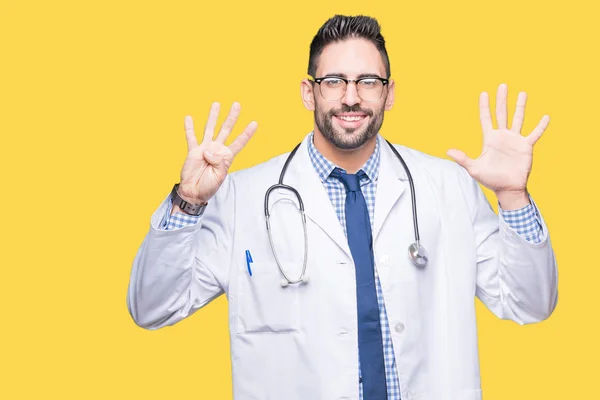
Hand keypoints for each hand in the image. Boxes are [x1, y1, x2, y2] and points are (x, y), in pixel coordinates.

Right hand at [177, 102, 257, 204]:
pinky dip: (189, 128)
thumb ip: (218, 162)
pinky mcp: (193, 151)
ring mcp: (205, 148)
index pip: (239, 142)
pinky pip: (191, 137)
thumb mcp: (219, 176)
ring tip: (216, 104)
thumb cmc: (208, 186)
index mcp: (226, 157)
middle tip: (237, 105)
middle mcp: (217, 149)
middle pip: (226, 130)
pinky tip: (189, 118)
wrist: (193, 191)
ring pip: (210, 128)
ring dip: (213, 117)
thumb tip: (208, 150)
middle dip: (232, 117)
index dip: (246, 133)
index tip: (254, 123)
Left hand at [446, 83, 549, 207]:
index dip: (484, 106)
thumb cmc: (490, 179)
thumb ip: (462, 158)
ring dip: (520, 106)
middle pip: (502, 113)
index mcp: (489, 139)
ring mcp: (515, 140)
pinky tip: (545, 116)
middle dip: (501, 100)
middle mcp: (502, 136)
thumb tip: (448, 151)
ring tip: (522, 93)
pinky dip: (540, 126)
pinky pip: (534, 134)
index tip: (484, 93)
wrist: (507, 188)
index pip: (486, 118)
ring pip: (518, 119)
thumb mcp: (474, 168)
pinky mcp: (526, 147)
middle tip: (503, 85)